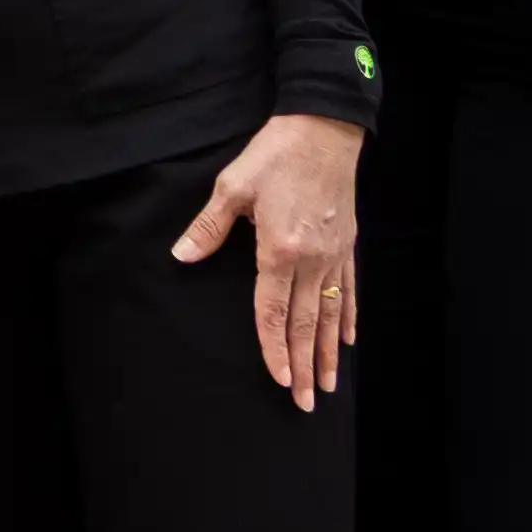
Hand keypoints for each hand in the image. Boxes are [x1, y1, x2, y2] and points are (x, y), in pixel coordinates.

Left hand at [177, 109, 363, 406]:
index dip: (273, 348)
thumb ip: (209, 227)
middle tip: (305, 402)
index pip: (273, 312)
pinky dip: (348, 317)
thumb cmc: (275, 155)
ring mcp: (334, 254)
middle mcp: (311, 259)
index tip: (278, 379)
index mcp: (279, 249)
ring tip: (329, 385)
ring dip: (330, 353)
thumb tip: (182, 255)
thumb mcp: (233, 187)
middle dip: (305, 366)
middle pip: (306, 323)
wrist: (323, 129)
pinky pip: (349, 290)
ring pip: (331, 314)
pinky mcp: (347, 244)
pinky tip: (349, 340)